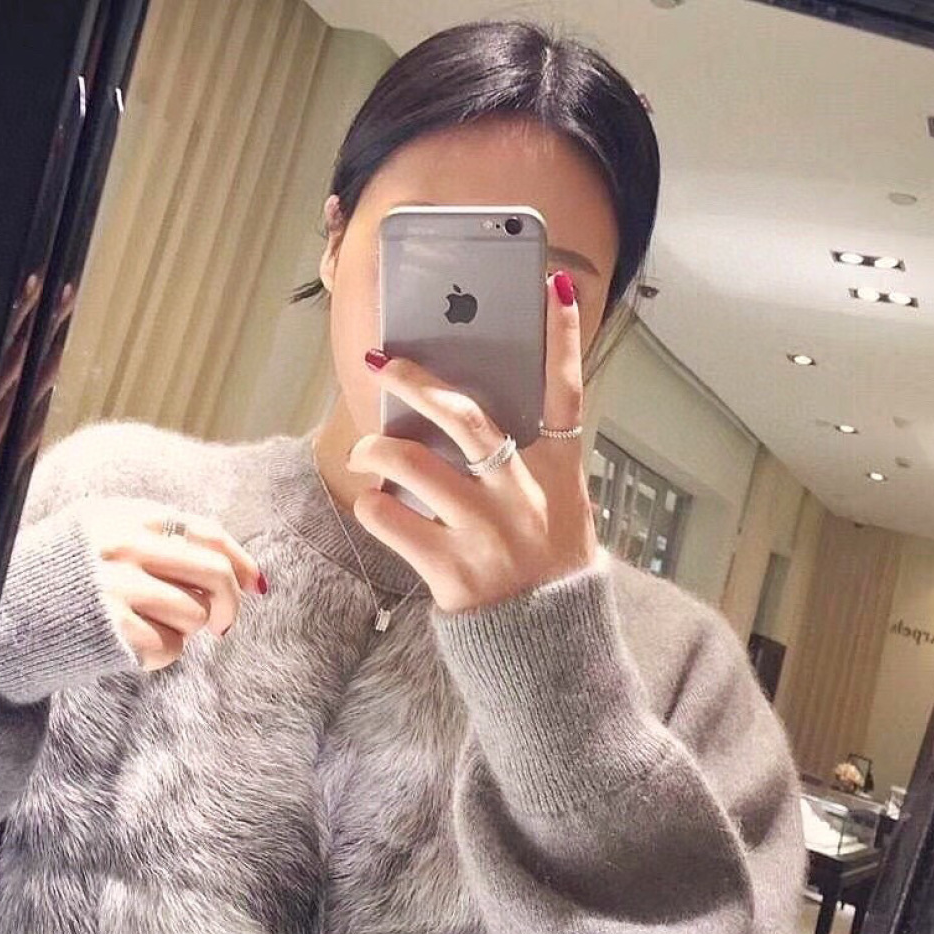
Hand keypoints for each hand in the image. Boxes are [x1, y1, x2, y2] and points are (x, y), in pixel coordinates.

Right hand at [76, 500, 265, 669]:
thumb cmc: (60, 579)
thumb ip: (157, 540)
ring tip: (151, 628)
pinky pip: (170, 648)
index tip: (255, 584)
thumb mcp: (100, 535)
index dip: (239, 560)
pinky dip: (163, 654)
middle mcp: (124, 544)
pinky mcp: (113, 627)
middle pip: (212, 573)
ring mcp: (118, 585)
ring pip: (195, 614)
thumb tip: (235, 569)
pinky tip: (132, 646)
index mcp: (125, 514)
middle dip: (230, 604)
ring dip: (186, 630)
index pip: (206, 533)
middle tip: (223, 625)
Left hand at [348, 271, 596, 613]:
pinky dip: (374, 504)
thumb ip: (525, 462)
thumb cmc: (545, 567)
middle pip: (470, 420)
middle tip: (386, 364)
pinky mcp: (452, 573)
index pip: (567, 395)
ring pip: (415, 464)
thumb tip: (460, 414)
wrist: (547, 650)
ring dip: (378, 447)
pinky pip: (390, 519)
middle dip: (420, 384)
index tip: (551, 284)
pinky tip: (377, 503)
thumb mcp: (558, 509)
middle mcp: (525, 500)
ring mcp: (488, 536)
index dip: (563, 338)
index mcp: (558, 477)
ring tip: (366, 447)